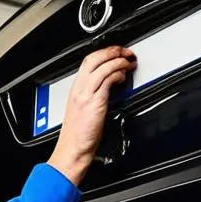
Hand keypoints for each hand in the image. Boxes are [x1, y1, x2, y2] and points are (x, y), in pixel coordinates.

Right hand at [48, 46, 135, 185]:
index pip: (88, 62)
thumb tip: (109, 90)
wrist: (72, 150)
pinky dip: (116, 74)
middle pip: (94, 58)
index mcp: (76, 90)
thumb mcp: (85, 112)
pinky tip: (123, 76)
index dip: (103, 54)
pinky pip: (106, 81)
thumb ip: (94, 99)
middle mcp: (79, 89)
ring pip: (101, 66)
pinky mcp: (94, 102)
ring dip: (117, 61)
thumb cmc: (79, 137)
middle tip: (126, 52)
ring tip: (128, 62)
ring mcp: (85, 94)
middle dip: (111, 51)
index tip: (115, 53)